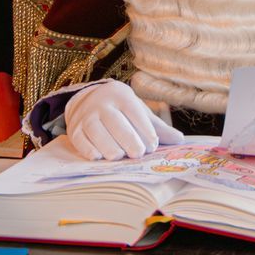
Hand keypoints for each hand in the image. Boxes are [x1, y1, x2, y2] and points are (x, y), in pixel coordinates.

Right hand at [63, 81, 183, 159]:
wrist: (87, 100)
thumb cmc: (121, 110)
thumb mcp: (139, 112)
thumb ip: (158, 128)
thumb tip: (180, 140)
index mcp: (121, 96)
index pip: (134, 113)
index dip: (144, 130)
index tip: (152, 146)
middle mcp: (101, 104)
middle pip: (115, 122)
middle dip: (128, 139)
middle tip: (138, 154)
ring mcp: (86, 116)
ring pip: (97, 132)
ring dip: (108, 145)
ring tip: (119, 156)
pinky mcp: (75, 129)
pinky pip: (80, 140)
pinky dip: (89, 149)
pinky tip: (99, 157)